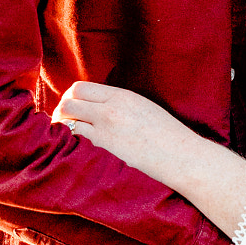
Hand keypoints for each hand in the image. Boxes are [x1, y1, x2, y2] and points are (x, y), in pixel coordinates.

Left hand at [56, 80, 245, 236]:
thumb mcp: (145, 110)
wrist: (184, 156)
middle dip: (62, 111)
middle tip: (63, 126)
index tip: (72, 112)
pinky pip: (75, 136)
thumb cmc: (169, 138)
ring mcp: (107, 124)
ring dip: (61, 126)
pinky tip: (72, 150)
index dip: (71, 99)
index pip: (81, 88)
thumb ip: (122, 106)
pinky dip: (68, 141)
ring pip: (67, 116)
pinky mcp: (106, 144)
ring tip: (63, 139)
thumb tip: (101, 111)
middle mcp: (112, 106)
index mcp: (123, 95)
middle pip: (70, 98)